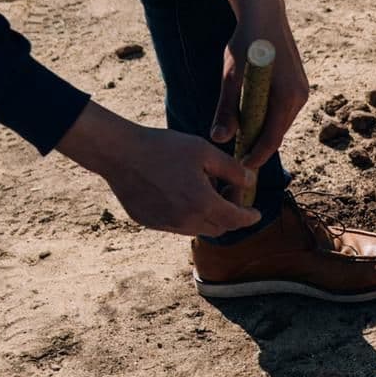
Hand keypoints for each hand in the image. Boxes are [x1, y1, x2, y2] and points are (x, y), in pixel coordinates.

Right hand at [55, 103, 260, 237]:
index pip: (236, 220)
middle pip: (219, 228)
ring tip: (202, 191)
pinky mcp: (150, 222)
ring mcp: (166, 224)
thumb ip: (232, 170)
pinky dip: (186, 216)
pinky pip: (176, 225)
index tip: (255, 213)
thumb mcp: (204, 151)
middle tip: (228, 195)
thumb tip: (250, 183)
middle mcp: (186, 221)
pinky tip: (179, 193)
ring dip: (207, 216)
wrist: (120, 153)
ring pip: (198, 228)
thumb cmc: (163, 147)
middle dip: (229, 216)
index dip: (250, 217)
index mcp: (203, 203)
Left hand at [213, 0, 308, 170]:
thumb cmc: (245, 42)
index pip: (272, 138)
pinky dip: (268, 118)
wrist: (264, 13)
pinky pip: (283, 111)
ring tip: (241, 138)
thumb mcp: (231, 76)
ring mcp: (302, 91)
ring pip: (280, 123)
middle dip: (258, 147)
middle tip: (236, 156)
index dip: (256, 156)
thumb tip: (219, 138)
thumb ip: (226, 109)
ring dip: (263, 132)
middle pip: (277, 133)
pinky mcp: (298, 86)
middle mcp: (299, 97)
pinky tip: (251, 117)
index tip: (241, 168)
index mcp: (286, 97)